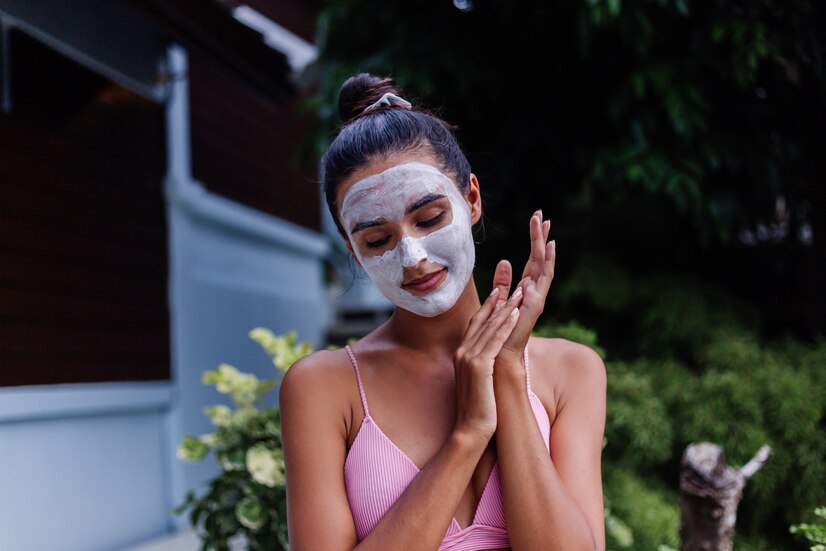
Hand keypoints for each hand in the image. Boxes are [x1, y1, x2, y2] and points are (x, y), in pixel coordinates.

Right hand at [452, 284, 523, 440]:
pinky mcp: (479, 367)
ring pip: (490, 326)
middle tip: (510, 279)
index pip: (476, 323)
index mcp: (461, 354)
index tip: (499, 289)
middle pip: (482, 318)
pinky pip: (495, 340)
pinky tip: (516, 312)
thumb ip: (483, 365)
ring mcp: (468, 359)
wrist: (469, 432)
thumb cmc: (478, 410)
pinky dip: (505, 325)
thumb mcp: (479, 382)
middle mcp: (462, 352)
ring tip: (521, 291)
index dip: (488, 305)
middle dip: (498, 297)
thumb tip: (492, 359)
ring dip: (506, 306)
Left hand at [496, 210, 555, 366]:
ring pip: (542, 267)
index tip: (538, 217)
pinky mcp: (533, 309)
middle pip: (540, 258)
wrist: (501, 359)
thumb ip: (503, 282)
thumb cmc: (499, 334)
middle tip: (542, 213)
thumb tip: (504, 260)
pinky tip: (549, 249)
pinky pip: (541, 284)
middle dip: (541, 236)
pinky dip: (545, 268)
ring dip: (543, 245)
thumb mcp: (499, 301)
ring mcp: (536, 299)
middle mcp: (534, 292)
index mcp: (526, 288)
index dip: (536, 239)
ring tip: (545, 226)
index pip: (533, 258)